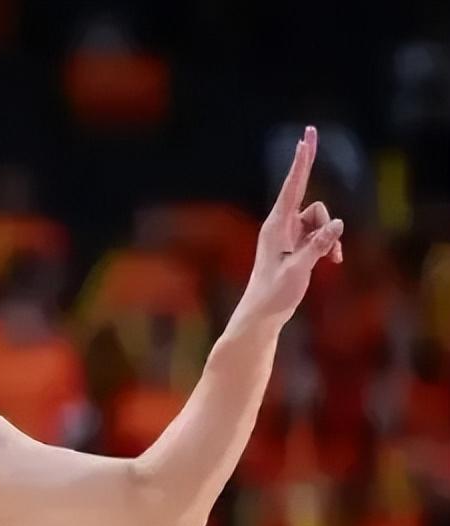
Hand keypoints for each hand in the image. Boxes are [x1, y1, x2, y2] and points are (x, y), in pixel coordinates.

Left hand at [236, 126, 344, 327]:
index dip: (301, 162)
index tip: (305, 138)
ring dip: (330, 238)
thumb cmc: (274, 294)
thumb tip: (337, 224)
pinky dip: (329, 245)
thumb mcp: (298, 271)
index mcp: (275, 227)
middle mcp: (281, 226)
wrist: (262, 313)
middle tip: (315, 163)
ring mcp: (289, 234)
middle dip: (320, 204)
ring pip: (321, 221)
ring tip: (329, 261)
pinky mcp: (296, 244)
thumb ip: (317, 246)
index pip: (292, 187)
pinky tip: (332, 262)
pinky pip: (321, 235)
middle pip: (313, 204)